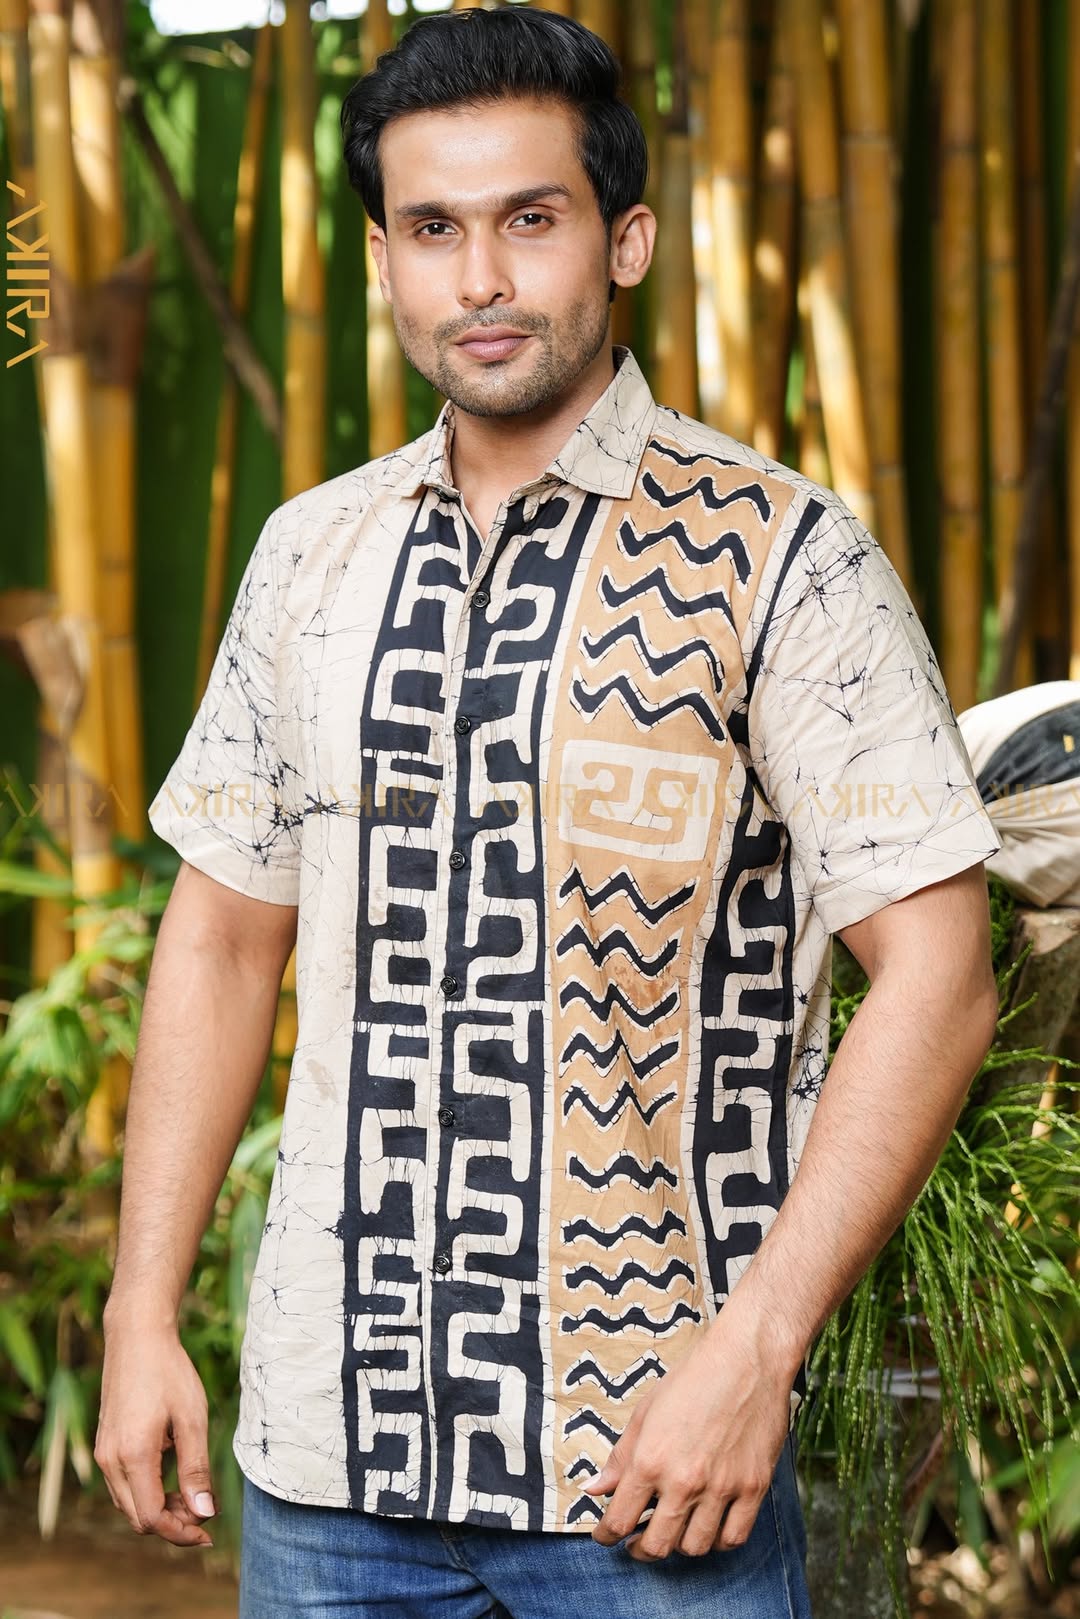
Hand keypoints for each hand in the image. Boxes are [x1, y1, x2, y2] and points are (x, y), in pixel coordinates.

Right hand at [94, 1317, 216, 1547]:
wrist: (136, 1337)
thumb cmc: (169, 1372)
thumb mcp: (192, 1418)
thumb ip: (196, 1469)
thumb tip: (205, 1512)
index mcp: (133, 1456)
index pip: (151, 1518)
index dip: (180, 1532)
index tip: (208, 1530)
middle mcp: (110, 1461)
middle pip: (138, 1518)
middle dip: (172, 1524)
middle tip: (207, 1511)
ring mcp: (103, 1453)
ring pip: (129, 1504)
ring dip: (159, 1509)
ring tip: (193, 1494)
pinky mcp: (104, 1445)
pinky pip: (123, 1486)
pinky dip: (147, 1492)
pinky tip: (172, 1477)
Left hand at [581, 1321, 791, 1559]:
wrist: (747, 1359)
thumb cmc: (693, 1378)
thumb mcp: (645, 1411)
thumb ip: (620, 1457)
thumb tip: (594, 1489)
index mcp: (650, 1460)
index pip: (619, 1520)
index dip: (606, 1535)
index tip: (604, 1535)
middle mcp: (684, 1481)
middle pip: (656, 1545)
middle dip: (640, 1549)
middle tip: (636, 1542)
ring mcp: (721, 1487)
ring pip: (694, 1548)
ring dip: (678, 1546)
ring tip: (673, 1532)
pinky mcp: (753, 1488)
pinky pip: (733, 1538)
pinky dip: (717, 1541)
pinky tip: (708, 1528)